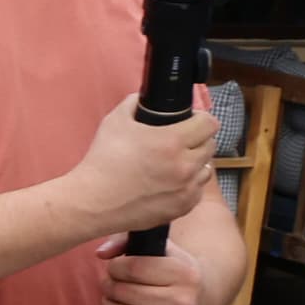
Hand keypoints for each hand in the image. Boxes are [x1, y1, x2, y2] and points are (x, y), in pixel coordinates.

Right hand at [64, 89, 222, 238]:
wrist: (93, 202)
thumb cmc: (102, 162)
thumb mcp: (114, 122)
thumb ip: (133, 104)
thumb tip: (144, 98)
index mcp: (171, 141)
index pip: (209, 123)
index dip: (200, 118)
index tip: (190, 121)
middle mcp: (185, 165)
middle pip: (211, 145)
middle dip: (198, 140)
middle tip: (179, 142)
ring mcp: (186, 188)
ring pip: (207, 168)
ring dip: (195, 163)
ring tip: (175, 164)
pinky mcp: (183, 206)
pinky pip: (197, 190)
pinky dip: (188, 185)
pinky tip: (170, 183)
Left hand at [104, 246, 215, 304]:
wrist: (202, 302)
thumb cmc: (174, 271)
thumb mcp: (162, 249)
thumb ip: (128, 241)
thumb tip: (100, 252)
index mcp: (184, 273)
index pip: (133, 268)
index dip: (116, 266)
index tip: (115, 266)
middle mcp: (182, 301)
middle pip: (124, 291)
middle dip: (109, 284)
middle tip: (110, 281)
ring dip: (107, 302)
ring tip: (112, 296)